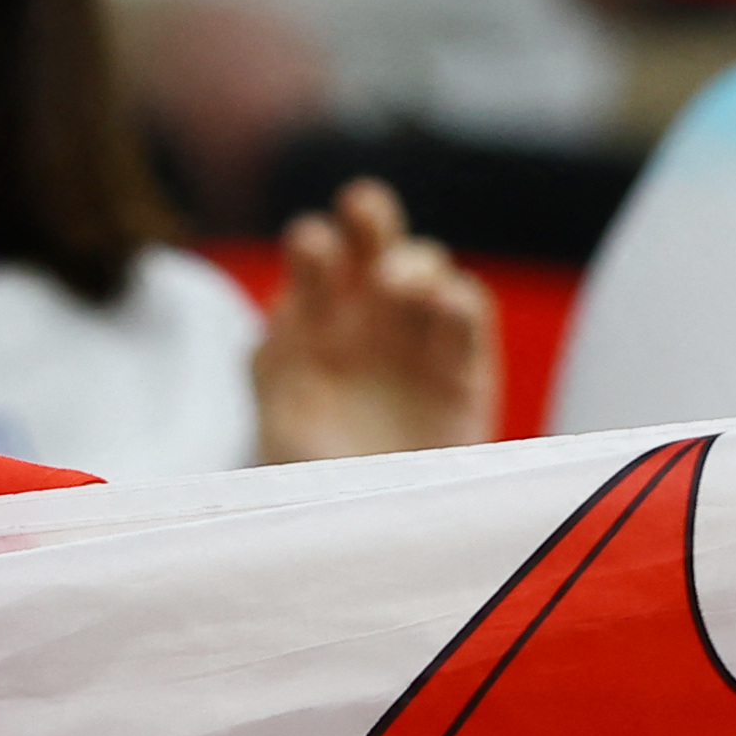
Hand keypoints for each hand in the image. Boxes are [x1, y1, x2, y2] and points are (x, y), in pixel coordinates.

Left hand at [249, 176, 499, 461]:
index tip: (312, 244)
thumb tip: (269, 331)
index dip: (315, 246)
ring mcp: (415, 336)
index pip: (313, 265)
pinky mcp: (462, 365)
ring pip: (423, 267)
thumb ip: (274, 375)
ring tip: (393, 282)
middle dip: (369, 217)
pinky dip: (456, 299)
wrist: (367, 530)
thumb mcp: (275, 426)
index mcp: (310, 324)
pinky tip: (439, 303)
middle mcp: (364, 318)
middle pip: (372, 243)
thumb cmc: (311, 480)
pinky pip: (466, 312)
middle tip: (361, 205)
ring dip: (410, 262)